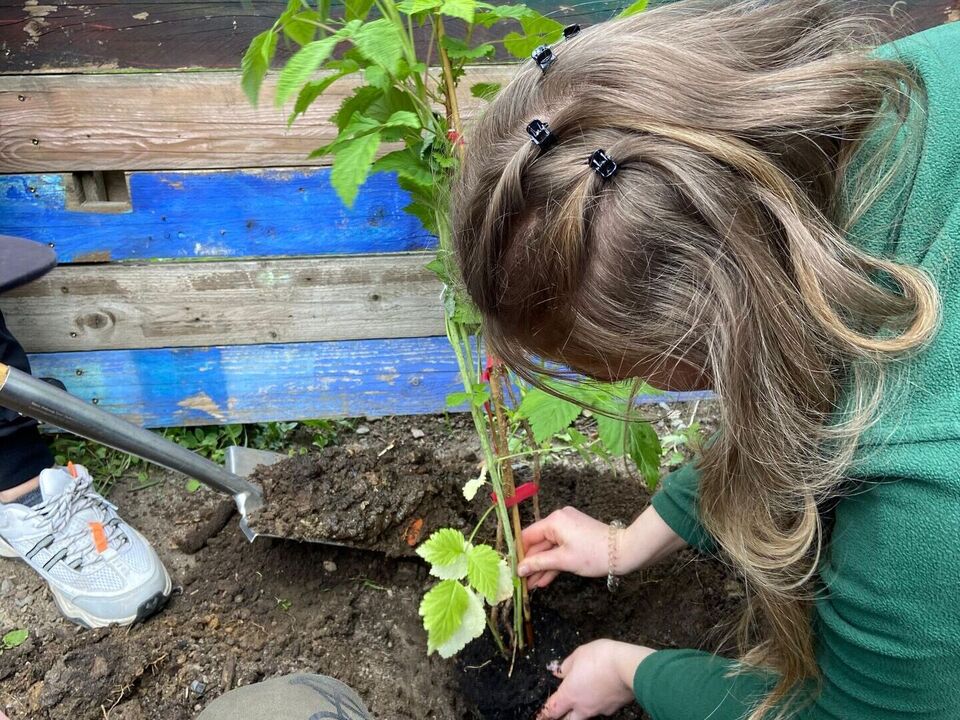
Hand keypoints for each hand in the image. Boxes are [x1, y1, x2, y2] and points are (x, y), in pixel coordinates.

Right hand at [518, 507, 609, 588]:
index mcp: (554, 521)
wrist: (623, 551)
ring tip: (530, 586)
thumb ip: (539, 564)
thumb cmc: (593, 554)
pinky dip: (553, 563)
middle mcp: (559, 520)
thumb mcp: (563, 560)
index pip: (527, 536)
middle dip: (530, 564)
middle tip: (521, 582)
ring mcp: (568, 528)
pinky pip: (559, 549)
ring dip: (541, 566)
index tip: (512, 569)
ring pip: (549, 549)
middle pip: (538, 543)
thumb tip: (519, 569)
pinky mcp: (575, 536)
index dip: (519, 553)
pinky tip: (544, 580)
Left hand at [537, 640, 652, 719]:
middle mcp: (583, 707)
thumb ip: (567, 666)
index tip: (541, 716)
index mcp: (569, 694)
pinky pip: (602, 708)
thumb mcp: (579, 654)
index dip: (544, 714)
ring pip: (586, 716)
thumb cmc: (601, 657)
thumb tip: (559, 672)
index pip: (552, 710)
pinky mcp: (614, 708)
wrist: (629, 667)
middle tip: (560, 713)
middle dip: (563, 718)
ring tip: (583, 698)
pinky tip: (602, 691)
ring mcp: (599, 710)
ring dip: (581, 711)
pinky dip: (599, 702)